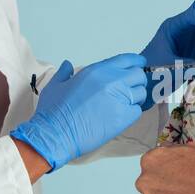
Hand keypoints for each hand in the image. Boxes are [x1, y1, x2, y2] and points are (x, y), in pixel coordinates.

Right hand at [10, 53, 147, 171]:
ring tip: (126, 104)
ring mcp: (119, 98)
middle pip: (138, 75)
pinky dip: (132, 112)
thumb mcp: (55, 85)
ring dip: (136, 97)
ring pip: (141, 93)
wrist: (56, 134)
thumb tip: (67, 64)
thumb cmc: (53, 111)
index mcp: (96, 71)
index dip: (135, 62)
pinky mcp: (123, 117)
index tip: (140, 65)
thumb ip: (65, 72)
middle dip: (137, 80)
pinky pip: (137, 111)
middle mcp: (111, 81)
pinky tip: (122, 116)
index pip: (126, 59)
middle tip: (130, 89)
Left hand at [136, 141, 194, 193]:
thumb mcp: (192, 147)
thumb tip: (166, 152)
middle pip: (149, 186)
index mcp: (151, 160)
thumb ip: (172, 151)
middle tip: (183, 192)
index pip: (151, 166)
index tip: (177, 178)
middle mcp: (144, 182)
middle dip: (163, 189)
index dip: (165, 173)